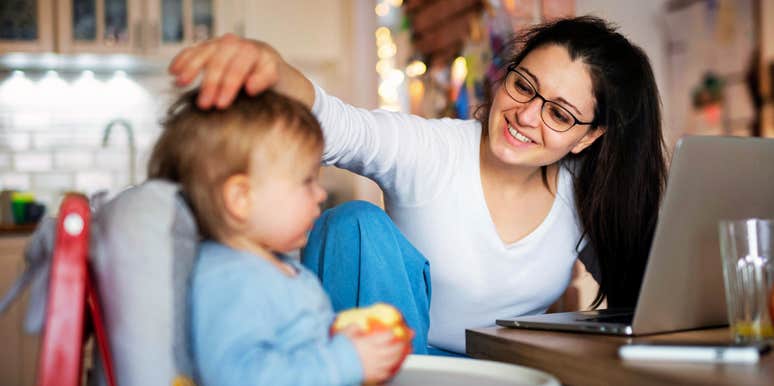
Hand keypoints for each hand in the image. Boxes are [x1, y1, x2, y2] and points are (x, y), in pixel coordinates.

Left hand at [168, 34, 312, 109]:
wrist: (283, 88)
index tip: (178, 81)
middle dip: (209, 82)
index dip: (188, 64)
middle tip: (203, 105)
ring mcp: (257, 53)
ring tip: (221, 104)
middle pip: (219, 58)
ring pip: (240, 63)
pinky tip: (250, 90)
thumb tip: (176, 83)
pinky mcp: (275, 66)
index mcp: (220, 48)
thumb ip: (204, 78)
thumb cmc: (245, 87)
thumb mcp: (222, 79)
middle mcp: (237, 46)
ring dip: (229, 83)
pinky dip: (257, 80)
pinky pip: (265, 71)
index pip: (201, 51)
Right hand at [341, 326, 407, 383]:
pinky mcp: (373, 376)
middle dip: (402, 343)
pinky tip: (393, 367)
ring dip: (400, 355)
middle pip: (395, 348)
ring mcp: (376, 366)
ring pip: (393, 360)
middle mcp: (376, 354)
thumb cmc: (339, 351)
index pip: (388, 335)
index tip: (394, 330)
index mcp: (370, 342)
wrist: (335, 368)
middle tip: (407, 340)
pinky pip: (387, 373)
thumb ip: (353, 328)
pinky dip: (392, 369)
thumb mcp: (345, 334)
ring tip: (404, 352)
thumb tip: (357, 325)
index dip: (393, 332)